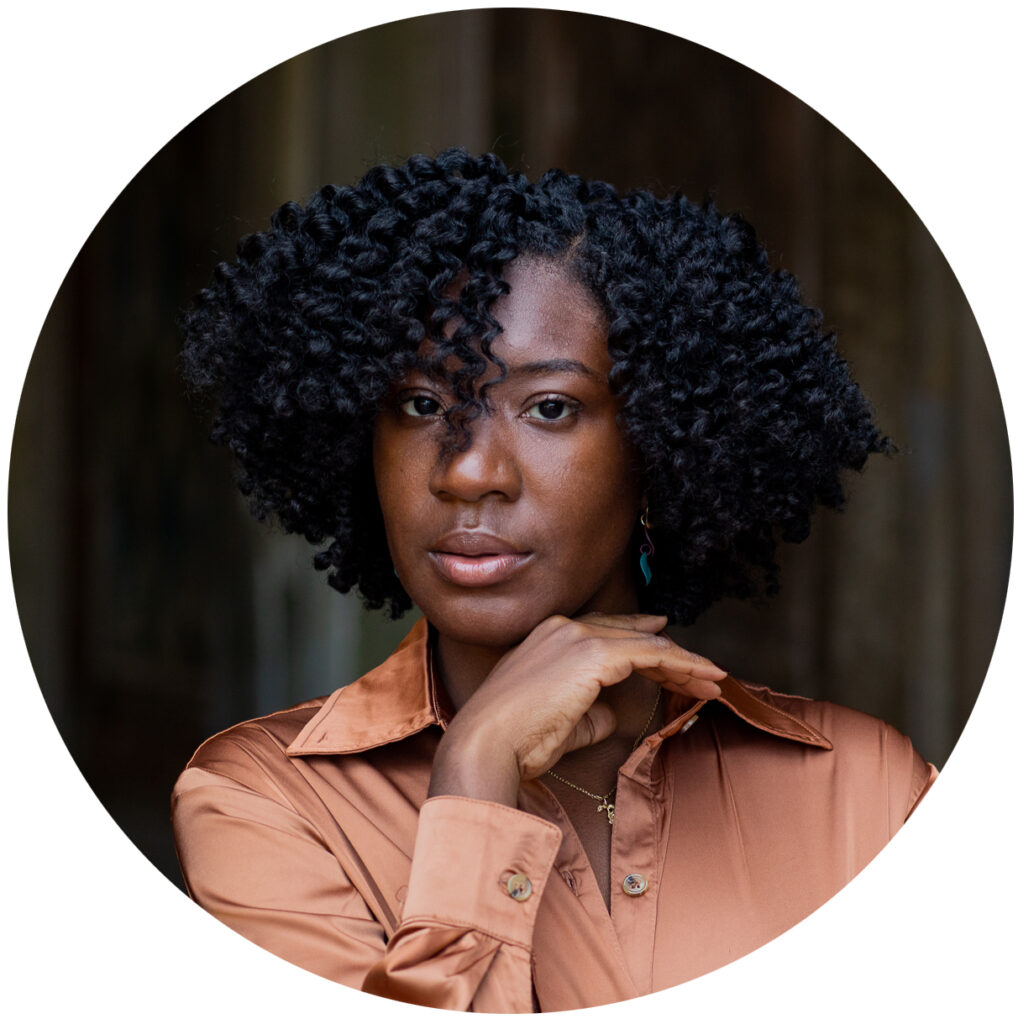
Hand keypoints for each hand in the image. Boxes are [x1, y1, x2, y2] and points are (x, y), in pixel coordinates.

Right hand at [428, 612, 724, 805]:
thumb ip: (588, 710)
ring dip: (683, 662)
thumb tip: (612, 713)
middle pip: (630, 634)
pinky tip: (703, 678)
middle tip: (704, 671)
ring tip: (714, 679)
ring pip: (646, 643)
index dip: (640, 637)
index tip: (668, 644)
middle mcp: (564, 628)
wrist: (488, 742)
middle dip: (670, 654)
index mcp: (548, 636)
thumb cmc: (515, 739)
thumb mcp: (558, 719)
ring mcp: (578, 637)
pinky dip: (681, 664)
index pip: (605, 631)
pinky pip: (651, 654)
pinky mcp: (594, 654)